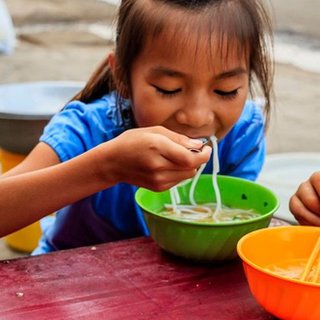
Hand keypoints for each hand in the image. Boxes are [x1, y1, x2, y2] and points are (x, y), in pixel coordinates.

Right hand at [96, 126, 211, 190]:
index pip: (189, 158)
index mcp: (157, 147)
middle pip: (191, 167)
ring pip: (188, 175)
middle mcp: (158, 166)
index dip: (203, 154)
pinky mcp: (158, 188)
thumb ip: (178, 138)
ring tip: (176, 156)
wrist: (112, 162)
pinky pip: (179, 180)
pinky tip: (168, 165)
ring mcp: (158, 179)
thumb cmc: (132, 142)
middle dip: (197, 158)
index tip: (206, 148)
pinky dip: (179, 172)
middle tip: (192, 149)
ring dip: (188, 165)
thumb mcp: (154, 131)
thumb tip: (199, 145)